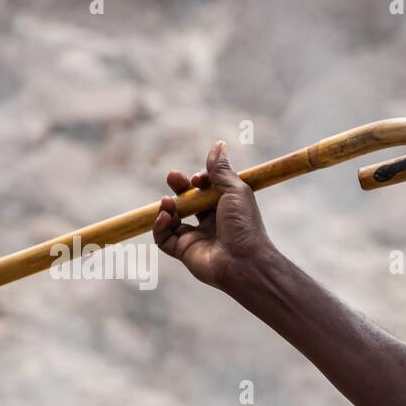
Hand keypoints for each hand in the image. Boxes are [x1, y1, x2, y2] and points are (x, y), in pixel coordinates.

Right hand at [153, 140, 276, 291]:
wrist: (245, 261)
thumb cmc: (244, 225)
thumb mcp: (235, 190)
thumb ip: (221, 170)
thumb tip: (219, 144)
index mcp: (225, 208)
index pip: (205, 189)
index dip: (199, 180)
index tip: (199, 179)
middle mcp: (211, 223)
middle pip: (187, 201)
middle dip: (178, 187)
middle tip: (173, 177)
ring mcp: (197, 238)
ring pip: (172, 218)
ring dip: (166, 206)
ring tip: (168, 203)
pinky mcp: (185, 252)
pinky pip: (164, 238)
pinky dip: (160, 226)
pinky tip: (167, 217)